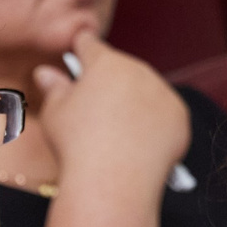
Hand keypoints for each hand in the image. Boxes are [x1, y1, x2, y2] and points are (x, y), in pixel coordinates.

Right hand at [33, 27, 189, 213]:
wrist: (113, 181)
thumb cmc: (77, 145)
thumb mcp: (57, 112)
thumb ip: (54, 88)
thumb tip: (46, 73)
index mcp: (105, 63)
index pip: (90, 44)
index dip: (81, 48)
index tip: (79, 50)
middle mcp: (138, 71)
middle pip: (121, 69)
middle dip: (109, 80)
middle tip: (97, 102)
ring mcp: (162, 93)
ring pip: (146, 90)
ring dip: (135, 100)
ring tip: (119, 126)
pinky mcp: (180, 117)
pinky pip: (165, 114)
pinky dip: (155, 123)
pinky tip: (141, 140)